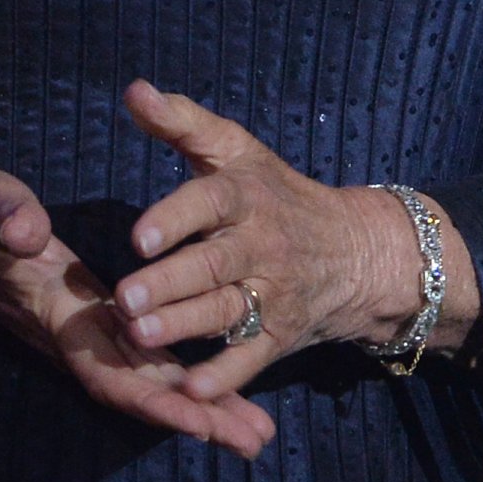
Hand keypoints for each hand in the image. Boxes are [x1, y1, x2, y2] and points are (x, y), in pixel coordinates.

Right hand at [0, 167, 273, 456]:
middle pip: (142, 389)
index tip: (204, 421)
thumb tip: (26, 230)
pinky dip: (181, 378)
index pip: (111, 369)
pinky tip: (217, 391)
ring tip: (256, 432)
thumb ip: (4, 214)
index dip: (157, 397)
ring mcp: (84, 330)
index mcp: (57, 311)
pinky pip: (143, 357)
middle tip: (256, 441)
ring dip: (200, 406)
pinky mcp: (92, 317)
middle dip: (198, 417)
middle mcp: (76, 333)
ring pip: (148, 379)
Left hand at [114, 82, 474, 401]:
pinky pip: (250, 359)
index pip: (211, 202)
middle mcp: (261, 244)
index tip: (138, 236)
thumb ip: (181, 122)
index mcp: (247, 194)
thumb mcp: (236, 149)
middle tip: (125, 298)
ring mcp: (272, 293)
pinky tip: (191, 391)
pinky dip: (223, 377)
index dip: (176, 217)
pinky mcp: (279, 335)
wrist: (356, 250)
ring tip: (140, 335)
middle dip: (170, 283)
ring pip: (225, 312)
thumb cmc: (275, 192)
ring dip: (184, 326)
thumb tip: (133, 90)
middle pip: (212, 265)